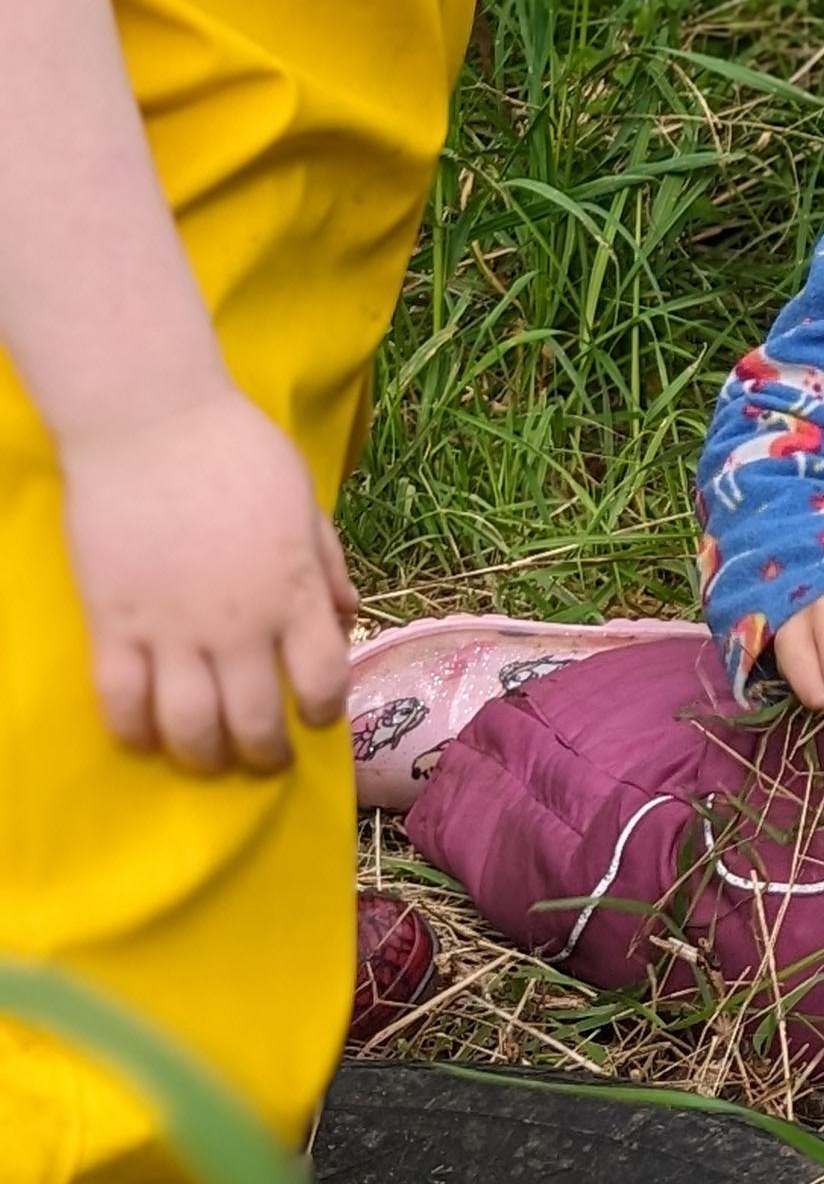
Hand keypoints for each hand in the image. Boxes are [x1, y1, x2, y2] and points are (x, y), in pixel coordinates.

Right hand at [59, 387, 353, 774]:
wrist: (151, 424)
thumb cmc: (237, 452)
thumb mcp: (305, 505)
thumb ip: (326, 566)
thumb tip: (350, 616)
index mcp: (295, 593)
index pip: (324, 677)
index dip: (325, 710)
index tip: (318, 719)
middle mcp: (241, 624)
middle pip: (258, 718)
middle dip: (266, 753)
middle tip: (265, 759)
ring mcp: (175, 629)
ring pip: (191, 724)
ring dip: (205, 755)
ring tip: (210, 760)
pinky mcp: (114, 623)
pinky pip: (122, 699)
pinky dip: (133, 731)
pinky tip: (143, 739)